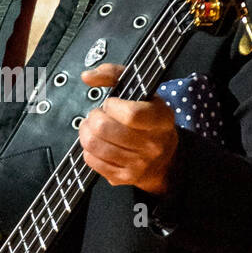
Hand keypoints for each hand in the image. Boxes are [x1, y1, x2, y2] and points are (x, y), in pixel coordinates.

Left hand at [78, 62, 177, 194]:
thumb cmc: (149, 120)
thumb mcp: (141, 91)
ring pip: (94, 145)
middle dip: (93, 117)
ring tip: (92, 127)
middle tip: (97, 115)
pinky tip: (96, 143)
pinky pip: (92, 161)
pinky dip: (88, 149)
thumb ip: (114, 74)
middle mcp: (152, 144)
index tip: (111, 104)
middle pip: (105, 129)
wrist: (165, 158)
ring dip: (86, 132)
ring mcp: (138, 164)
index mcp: (161, 119)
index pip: (131, 114)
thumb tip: (87, 76)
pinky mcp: (123, 177)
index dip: (112, 106)